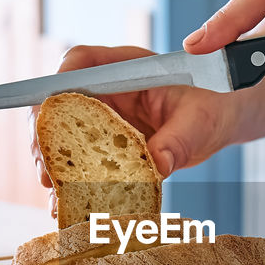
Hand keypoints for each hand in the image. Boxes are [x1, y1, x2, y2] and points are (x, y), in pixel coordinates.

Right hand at [31, 45, 241, 216]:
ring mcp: (103, 117)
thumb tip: (159, 164)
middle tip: (45, 165)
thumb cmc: (210, 108)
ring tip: (52, 188)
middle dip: (46, 132)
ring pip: (63, 133)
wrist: (219, 123)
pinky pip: (81, 160)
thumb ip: (178, 140)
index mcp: (126, 67)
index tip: (50, 106)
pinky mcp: (106, 145)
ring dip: (53, 161)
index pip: (82, 61)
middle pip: (60, 101)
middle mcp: (107, 90)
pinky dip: (72, 182)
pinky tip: (66, 203)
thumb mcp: (198, 122)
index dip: (60, 80)